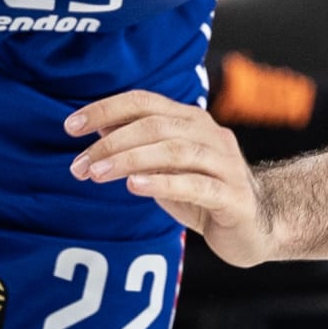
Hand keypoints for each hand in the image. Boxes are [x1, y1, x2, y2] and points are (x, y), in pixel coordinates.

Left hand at [67, 90, 275, 267]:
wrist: (256, 227)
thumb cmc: (204, 193)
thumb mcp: (165, 167)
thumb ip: (138, 146)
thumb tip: (98, 126)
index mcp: (190, 120)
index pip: (144, 102)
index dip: (106, 109)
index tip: (71, 126)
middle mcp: (210, 134)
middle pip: (156, 125)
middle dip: (112, 142)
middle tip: (80, 164)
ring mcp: (225, 164)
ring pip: (174, 151)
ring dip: (130, 160)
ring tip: (97, 174)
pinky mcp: (233, 196)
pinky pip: (197, 184)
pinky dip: (163, 182)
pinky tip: (135, 186)